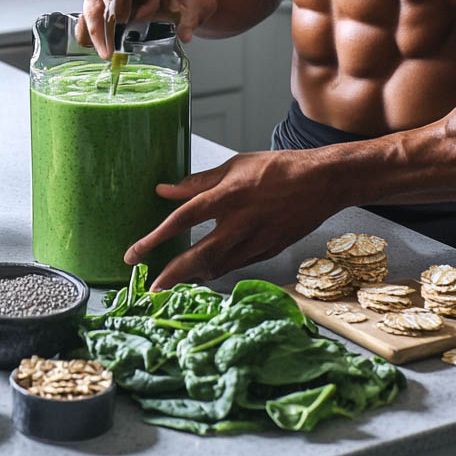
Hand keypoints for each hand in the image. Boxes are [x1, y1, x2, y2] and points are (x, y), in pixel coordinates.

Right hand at [76, 0, 217, 56]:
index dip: (116, 1)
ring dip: (91, 30)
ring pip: (92, 6)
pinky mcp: (115, 7)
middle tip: (106, 50)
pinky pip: (94, 16)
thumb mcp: (201, 3)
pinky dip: (89, 30)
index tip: (120, 21)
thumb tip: (184, 35)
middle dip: (98, 23)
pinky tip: (90, 47)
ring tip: (101, 52)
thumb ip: (192, 18)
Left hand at [124, 149, 344, 289]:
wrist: (321, 182)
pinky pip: (236, 265)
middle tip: (150, 290)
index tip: (134, 254)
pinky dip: (217, 270)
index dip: (155, 239)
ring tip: (172, 283)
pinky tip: (205, 272)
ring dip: (192, 277)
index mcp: (228, 195)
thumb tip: (163, 191)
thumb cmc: (277, 168)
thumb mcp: (235, 165)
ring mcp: (256, 240)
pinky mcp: (268, 251)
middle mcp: (240, 222)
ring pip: (217, 266)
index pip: (182, 220)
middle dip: (171, 275)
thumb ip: (198, 182)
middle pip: (197, 256)